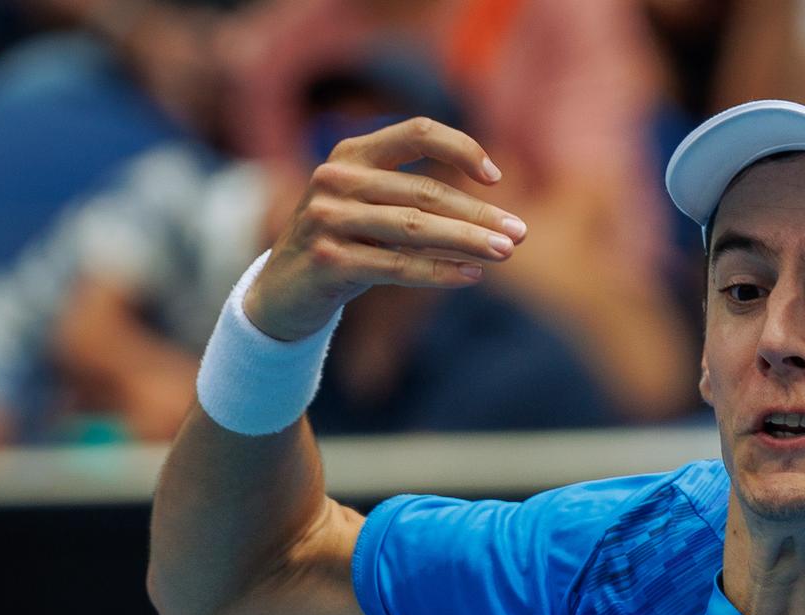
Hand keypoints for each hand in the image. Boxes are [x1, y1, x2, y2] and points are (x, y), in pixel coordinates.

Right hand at [243, 117, 527, 341]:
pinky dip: (439, 272)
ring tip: (506, 252)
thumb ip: (417, 197)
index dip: (461, 148)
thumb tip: (497, 215)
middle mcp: (336, 178)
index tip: (495, 177)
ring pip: (415, 229)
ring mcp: (328, 218)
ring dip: (468, 241)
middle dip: (479, 213)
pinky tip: (472, 276)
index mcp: (352, 153)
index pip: (417, 132)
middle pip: (425, 191)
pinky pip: (397, 267)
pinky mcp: (328, 260)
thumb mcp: (372, 207)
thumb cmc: (346, 244)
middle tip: (520, 233)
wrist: (284, 291)